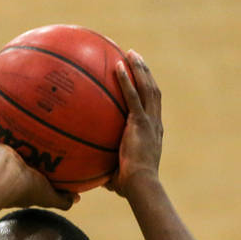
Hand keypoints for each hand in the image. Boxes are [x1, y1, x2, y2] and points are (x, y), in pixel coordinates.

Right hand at [0, 123, 75, 209]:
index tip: (34, 161)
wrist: (3, 180)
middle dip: (9, 152)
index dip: (26, 170)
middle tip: (19, 141)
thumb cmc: (25, 188)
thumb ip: (62, 198)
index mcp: (14, 182)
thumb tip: (77, 197)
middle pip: (4, 160)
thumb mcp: (48, 195)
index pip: (20, 174)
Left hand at [108, 50, 163, 196]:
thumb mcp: (117, 173)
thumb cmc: (130, 186)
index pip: (151, 106)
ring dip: (139, 69)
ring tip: (131, 53)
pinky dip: (127, 80)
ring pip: (147, 88)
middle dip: (144, 72)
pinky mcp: (140, 123)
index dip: (147, 91)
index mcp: (153, 133)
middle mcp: (155, 123)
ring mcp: (149, 121)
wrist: (141, 185)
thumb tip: (85, 173)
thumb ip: (105, 168)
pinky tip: (118, 66)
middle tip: (135, 57)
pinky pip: (132, 96)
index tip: (140, 79)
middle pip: (152, 91)